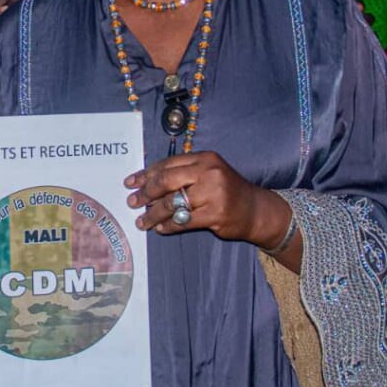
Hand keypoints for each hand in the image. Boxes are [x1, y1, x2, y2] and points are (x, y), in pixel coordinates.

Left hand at [124, 150, 291, 246]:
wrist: (255, 210)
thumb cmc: (226, 190)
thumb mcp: (208, 174)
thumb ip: (182, 174)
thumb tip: (147, 184)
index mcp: (204, 159)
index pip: (167, 164)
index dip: (146, 174)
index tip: (130, 183)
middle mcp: (209, 173)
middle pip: (167, 181)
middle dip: (146, 193)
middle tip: (132, 202)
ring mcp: (213, 194)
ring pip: (172, 203)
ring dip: (153, 213)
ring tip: (142, 221)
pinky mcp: (215, 215)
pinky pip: (183, 221)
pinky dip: (168, 225)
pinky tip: (160, 228)